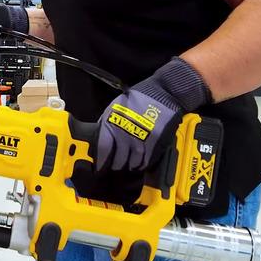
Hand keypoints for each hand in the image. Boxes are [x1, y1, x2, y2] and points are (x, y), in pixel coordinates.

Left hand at [96, 57, 211, 170]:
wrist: (160, 94)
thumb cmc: (135, 100)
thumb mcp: (114, 107)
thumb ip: (107, 123)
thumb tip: (100, 139)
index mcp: (112, 123)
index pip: (103, 148)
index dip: (102, 160)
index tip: (101, 166)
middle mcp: (125, 133)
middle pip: (119, 158)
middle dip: (117, 165)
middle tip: (117, 166)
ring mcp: (140, 138)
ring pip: (133, 161)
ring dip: (131, 165)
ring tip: (130, 166)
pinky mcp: (154, 141)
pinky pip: (147, 159)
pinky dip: (144, 163)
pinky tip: (141, 163)